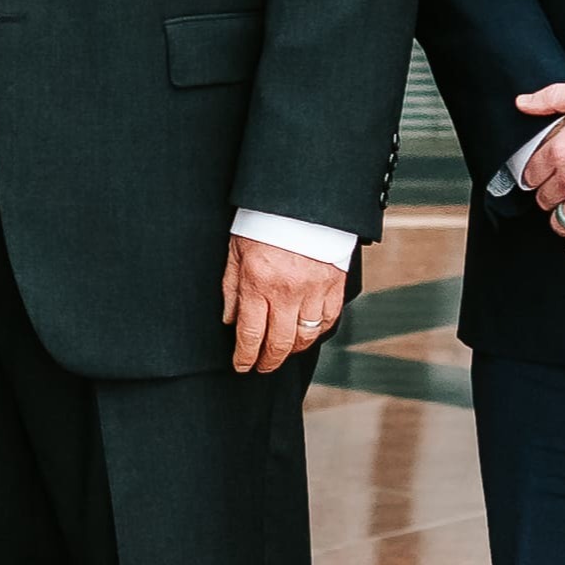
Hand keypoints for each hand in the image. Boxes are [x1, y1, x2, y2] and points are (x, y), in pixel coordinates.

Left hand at [223, 231, 351, 374]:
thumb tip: (230, 320)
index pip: (251, 335)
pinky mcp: (334, 284)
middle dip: (268, 362)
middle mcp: (287, 291)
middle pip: (279, 344)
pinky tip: (306, 333)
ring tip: (283, 352)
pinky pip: (328, 320)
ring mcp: (314, 290)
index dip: (245, 357)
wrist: (301, 197)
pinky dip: (317, 332)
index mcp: (259, 283)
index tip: (242, 366)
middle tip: (261, 367)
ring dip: (292, 350)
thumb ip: (232, 288)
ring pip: (305, 337)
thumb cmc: (264, 221)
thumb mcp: (236, 250)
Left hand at [519, 77, 564, 233]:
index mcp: (560, 149)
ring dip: (564, 222)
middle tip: (559, 199)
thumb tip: (521, 103)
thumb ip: (550, 98)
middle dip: (550, 200)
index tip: (543, 181)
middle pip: (545, 201)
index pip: (531, 176)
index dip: (536, 179)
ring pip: (562, 222)